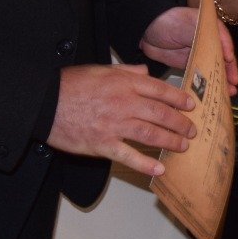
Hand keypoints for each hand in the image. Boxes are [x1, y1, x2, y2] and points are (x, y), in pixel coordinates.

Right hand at [47, 62, 196, 176]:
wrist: (45, 103)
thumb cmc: (71, 84)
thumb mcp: (101, 69)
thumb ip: (126, 71)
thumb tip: (145, 72)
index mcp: (124, 83)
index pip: (160, 91)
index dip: (179, 98)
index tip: (191, 105)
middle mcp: (124, 103)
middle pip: (161, 114)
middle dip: (180, 123)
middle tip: (192, 130)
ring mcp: (115, 125)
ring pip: (151, 134)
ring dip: (171, 141)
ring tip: (183, 146)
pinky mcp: (103, 144)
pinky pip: (129, 156)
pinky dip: (145, 164)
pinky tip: (159, 169)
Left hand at [139, 6, 237, 91]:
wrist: (148, 29)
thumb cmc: (174, 21)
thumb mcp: (198, 23)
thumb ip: (215, 36)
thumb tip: (229, 56)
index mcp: (213, 32)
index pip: (226, 50)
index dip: (231, 64)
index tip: (234, 76)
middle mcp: (208, 44)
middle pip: (221, 62)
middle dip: (228, 76)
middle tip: (233, 88)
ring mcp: (198, 55)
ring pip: (212, 71)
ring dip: (219, 82)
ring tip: (227, 94)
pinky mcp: (188, 65)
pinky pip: (199, 76)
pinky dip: (205, 85)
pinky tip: (210, 94)